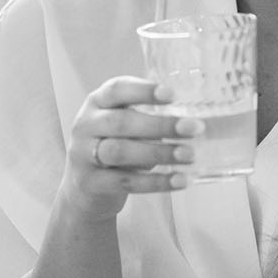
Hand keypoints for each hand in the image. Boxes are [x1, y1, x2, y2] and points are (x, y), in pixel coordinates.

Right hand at [59, 77, 196, 225]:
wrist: (84, 188)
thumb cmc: (113, 147)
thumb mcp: (124, 126)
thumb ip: (147, 119)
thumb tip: (188, 121)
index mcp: (97, 103)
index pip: (117, 89)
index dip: (143, 90)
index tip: (172, 94)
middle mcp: (86, 125)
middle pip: (121, 122)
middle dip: (161, 125)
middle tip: (193, 128)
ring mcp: (83, 155)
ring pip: (121, 152)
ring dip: (160, 152)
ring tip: (189, 154)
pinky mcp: (91, 183)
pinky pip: (126, 182)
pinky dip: (156, 182)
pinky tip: (180, 180)